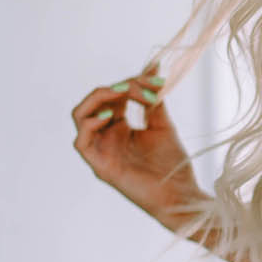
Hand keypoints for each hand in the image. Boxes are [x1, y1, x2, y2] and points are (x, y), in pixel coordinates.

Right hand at [71, 60, 205, 227]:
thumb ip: (153, 98)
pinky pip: (81, 142)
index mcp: (118, 127)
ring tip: (124, 93)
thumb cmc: (172, 165)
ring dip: (99, 98)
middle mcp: (105, 137)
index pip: (112, 95)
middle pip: (95, 101)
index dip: (131, 83)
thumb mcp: (163, 124)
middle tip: (141, 86)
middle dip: (117, 87)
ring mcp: (100, 152)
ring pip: (80, 115)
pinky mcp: (100, 167)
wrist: (181, 196)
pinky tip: (111, 116)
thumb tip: (154, 65)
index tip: (157, 80)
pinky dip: (90, 124)